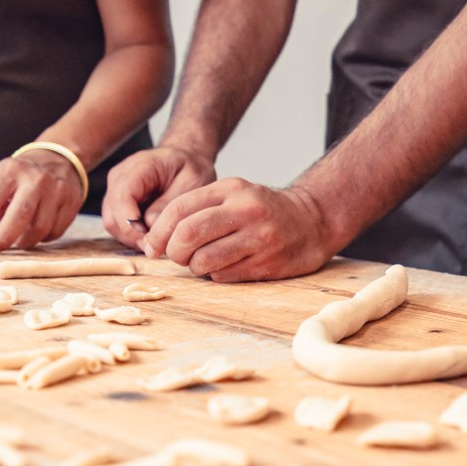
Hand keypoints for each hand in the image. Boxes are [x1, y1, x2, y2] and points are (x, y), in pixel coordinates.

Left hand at [0, 149, 83, 253]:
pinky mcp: (73, 202)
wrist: (60, 159)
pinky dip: (42, 238)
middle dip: (3, 238)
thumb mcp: (1, 184)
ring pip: (39, 229)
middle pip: (18, 216)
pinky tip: (37, 232)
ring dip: (24, 241)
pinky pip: (55, 232)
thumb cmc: (22, 177)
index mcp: (10, 171)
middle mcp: (35, 179)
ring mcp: (57, 190)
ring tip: (18, 239)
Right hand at [102, 145, 215, 248]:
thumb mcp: (191, 181)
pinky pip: (119, 225)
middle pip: (113, 216)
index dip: (131, 223)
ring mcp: (116, 190)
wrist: (186, 156)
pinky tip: (153, 236)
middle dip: (134, 236)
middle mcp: (120, 178)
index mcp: (138, 168)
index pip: (122, 198)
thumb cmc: (191, 166)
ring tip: (159, 242)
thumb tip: (150, 225)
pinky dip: (134, 236)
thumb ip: (170, 202)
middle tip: (159, 247)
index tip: (151, 239)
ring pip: (113, 224)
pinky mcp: (119, 202)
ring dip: (133, 238)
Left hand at [141, 177, 338, 281]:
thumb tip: (159, 239)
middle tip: (176, 257)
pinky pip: (225, 276)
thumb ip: (201, 208)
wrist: (313, 221)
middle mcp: (245, 210)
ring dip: (195, 267)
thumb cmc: (264, 211)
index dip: (159, 231)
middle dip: (174, 251)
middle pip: (189, 233)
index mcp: (232, 189)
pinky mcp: (268, 263)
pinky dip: (216, 275)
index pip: (180, 208)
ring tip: (203, 263)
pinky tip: (226, 267)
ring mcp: (259, 238)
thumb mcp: (235, 194)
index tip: (153, 246)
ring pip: (205, 260)